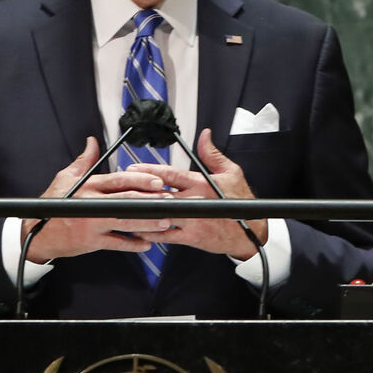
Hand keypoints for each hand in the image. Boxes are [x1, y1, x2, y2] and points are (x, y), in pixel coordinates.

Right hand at [22, 136, 172, 262]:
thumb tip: (92, 142)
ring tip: (164, 222)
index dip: (140, 180)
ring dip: (146, 223)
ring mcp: (92, 224)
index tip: (158, 180)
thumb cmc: (53, 204)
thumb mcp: (65, 178)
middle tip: (168, 201)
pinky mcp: (91, 242)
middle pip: (125, 201)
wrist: (37, 232)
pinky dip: (132, 245)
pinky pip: (116, 244)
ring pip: (124, 223)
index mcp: (88, 186)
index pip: (118, 180)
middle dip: (149, 201)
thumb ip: (83, 161)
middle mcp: (91, 204)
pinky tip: (146, 243)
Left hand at [127, 128, 267, 258]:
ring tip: (123, 207)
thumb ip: (212, 154)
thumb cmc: (241, 202)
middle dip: (139, 190)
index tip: (133, 167)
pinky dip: (150, 232)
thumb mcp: (231, 172)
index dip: (149, 170)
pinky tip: (138, 228)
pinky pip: (165, 235)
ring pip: (160, 214)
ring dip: (141, 211)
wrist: (251, 233)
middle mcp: (194, 201)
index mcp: (201, 184)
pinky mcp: (191, 237)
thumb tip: (204, 135)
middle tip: (122, 187)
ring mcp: (191, 220)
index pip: (170, 174)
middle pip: (160, 194)